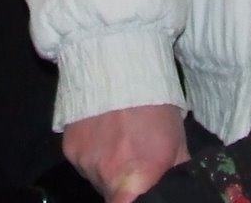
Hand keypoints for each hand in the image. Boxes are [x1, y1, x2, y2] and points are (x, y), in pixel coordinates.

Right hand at [63, 105, 189, 202]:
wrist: (118, 62)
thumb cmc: (155, 103)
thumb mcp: (177, 140)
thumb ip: (175, 172)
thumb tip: (182, 188)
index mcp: (136, 179)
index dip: (132, 201)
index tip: (138, 191)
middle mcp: (106, 176)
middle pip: (110, 193)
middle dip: (122, 183)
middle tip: (132, 158)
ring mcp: (84, 162)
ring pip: (95, 177)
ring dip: (105, 167)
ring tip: (117, 139)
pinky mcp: (68, 147)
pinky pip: (81, 161)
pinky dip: (91, 152)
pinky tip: (101, 130)